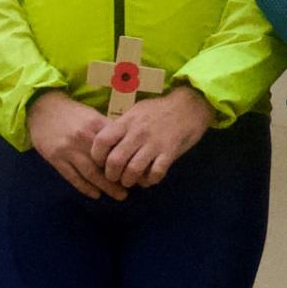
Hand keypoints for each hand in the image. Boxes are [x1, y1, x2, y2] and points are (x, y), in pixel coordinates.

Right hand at [25, 88, 121, 199]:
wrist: (42, 107)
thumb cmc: (72, 113)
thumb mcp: (92, 115)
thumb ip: (108, 131)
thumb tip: (127, 147)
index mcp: (95, 125)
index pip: (116, 146)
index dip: (128, 160)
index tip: (138, 172)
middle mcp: (82, 138)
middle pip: (104, 163)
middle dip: (118, 179)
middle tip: (130, 190)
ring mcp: (68, 149)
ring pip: (90, 173)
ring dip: (105, 187)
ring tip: (118, 195)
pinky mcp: (55, 158)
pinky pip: (72, 177)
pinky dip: (84, 187)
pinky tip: (95, 194)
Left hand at [100, 82, 214, 190]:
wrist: (190, 106)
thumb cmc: (160, 109)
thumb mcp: (136, 111)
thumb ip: (121, 126)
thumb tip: (105, 141)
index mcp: (126, 122)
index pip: (102, 141)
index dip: (97, 156)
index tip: (100, 162)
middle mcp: (137, 133)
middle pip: (115, 161)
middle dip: (111, 175)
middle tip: (114, 177)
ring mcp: (154, 144)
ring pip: (133, 171)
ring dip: (128, 181)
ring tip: (129, 181)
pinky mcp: (170, 153)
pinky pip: (156, 174)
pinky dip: (150, 181)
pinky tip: (149, 178)